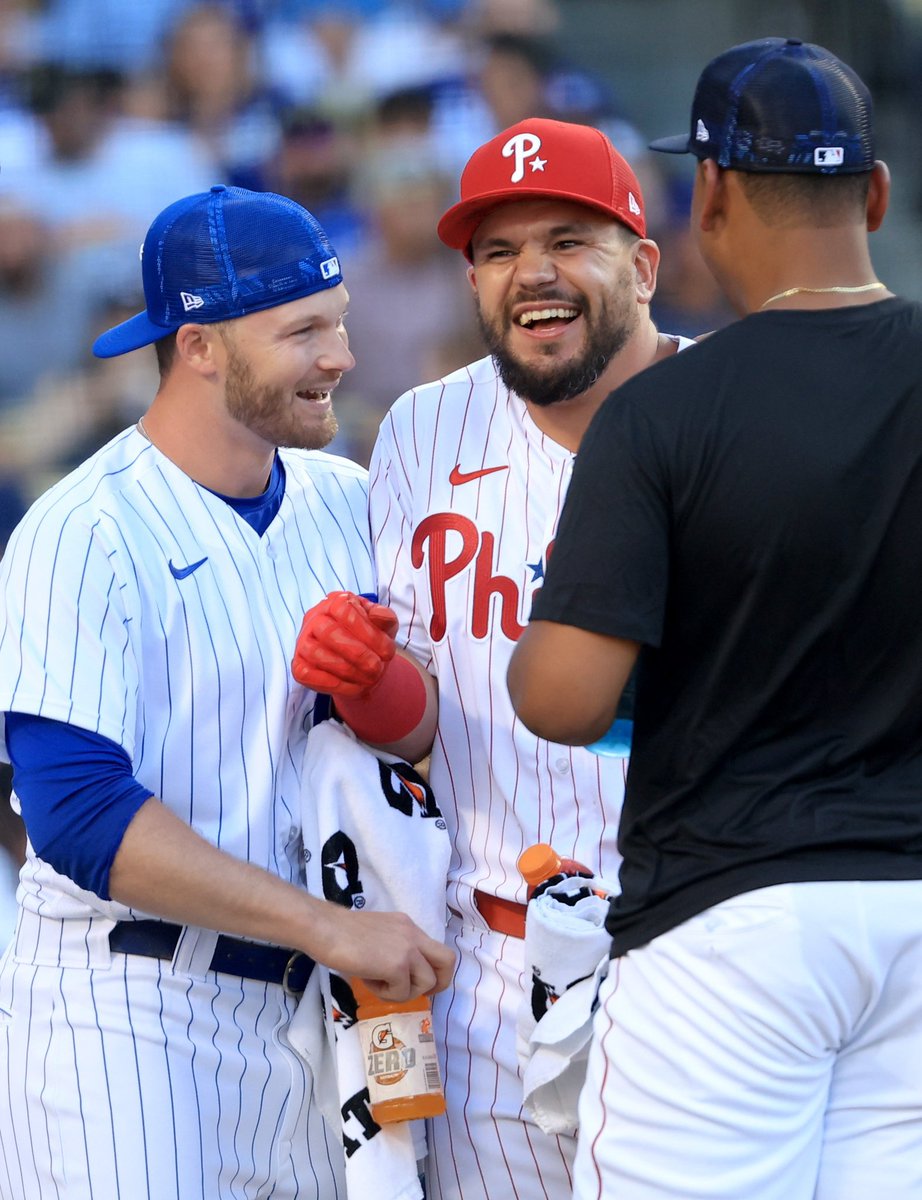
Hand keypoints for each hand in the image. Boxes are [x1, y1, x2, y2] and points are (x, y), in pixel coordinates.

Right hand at [292, 591, 398, 697]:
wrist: (363, 663)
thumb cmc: (372, 639)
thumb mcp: (385, 626)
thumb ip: (385, 618)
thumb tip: (379, 616)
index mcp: (335, 602)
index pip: (343, 609)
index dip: (366, 631)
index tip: (387, 652)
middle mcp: (314, 618)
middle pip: (328, 632)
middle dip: (358, 654)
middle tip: (377, 668)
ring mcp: (303, 641)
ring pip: (316, 654)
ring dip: (347, 670)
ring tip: (369, 679)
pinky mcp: (298, 665)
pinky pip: (306, 673)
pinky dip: (331, 683)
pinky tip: (353, 687)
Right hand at [318, 907, 455, 1001]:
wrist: (324, 928)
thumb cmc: (340, 933)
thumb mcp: (378, 935)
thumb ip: (394, 948)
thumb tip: (400, 975)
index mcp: (408, 926)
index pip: (437, 949)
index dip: (433, 971)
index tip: (416, 982)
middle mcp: (413, 934)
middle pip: (448, 962)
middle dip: (437, 984)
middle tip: (414, 992)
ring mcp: (407, 949)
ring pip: (427, 982)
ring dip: (404, 992)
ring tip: (380, 984)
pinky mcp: (397, 965)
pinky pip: (403, 991)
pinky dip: (386, 994)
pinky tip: (369, 982)